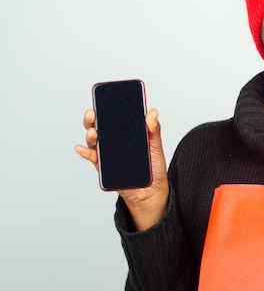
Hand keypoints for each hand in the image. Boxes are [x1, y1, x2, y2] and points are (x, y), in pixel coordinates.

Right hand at [74, 108, 168, 230]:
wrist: (152, 192)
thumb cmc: (154, 167)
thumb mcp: (156, 146)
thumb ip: (153, 130)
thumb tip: (152, 112)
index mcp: (126, 133)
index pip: (114, 117)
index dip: (107, 107)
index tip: (104, 99)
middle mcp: (114, 142)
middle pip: (99, 126)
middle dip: (93, 118)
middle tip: (93, 113)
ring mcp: (107, 154)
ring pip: (93, 141)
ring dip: (90, 135)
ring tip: (93, 131)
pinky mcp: (104, 168)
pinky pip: (92, 158)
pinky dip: (85, 153)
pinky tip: (81, 148)